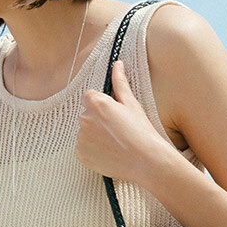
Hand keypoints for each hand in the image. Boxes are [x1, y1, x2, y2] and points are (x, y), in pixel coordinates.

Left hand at [75, 63, 156, 182]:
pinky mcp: (81, 155)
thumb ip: (120, 82)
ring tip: (115, 142)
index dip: (101, 104)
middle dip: (97, 119)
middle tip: (117, 129)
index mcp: (96, 103)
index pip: (88, 96)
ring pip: (84, 131)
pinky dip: (92, 150)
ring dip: (94, 134)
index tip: (113, 114)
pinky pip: (83, 148)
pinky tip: (109, 152)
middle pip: (86, 114)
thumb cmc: (141, 131)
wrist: (146, 161)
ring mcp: (81, 139)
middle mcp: (85, 119)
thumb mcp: (132, 104)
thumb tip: (117, 64)